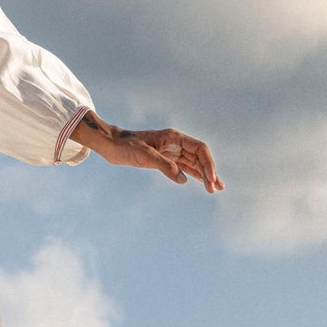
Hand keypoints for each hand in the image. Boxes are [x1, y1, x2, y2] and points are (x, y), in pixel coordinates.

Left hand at [74, 113, 221, 192]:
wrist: (111, 145)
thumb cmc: (126, 146)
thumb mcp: (145, 155)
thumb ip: (165, 166)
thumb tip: (184, 179)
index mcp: (173, 137)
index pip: (199, 149)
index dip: (208, 164)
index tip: (210, 179)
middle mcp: (175, 143)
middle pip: (199, 157)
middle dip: (209, 172)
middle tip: (215, 189)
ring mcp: (171, 152)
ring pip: (193, 164)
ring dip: (204, 175)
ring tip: (216, 189)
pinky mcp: (164, 160)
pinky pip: (184, 168)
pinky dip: (193, 176)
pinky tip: (201, 184)